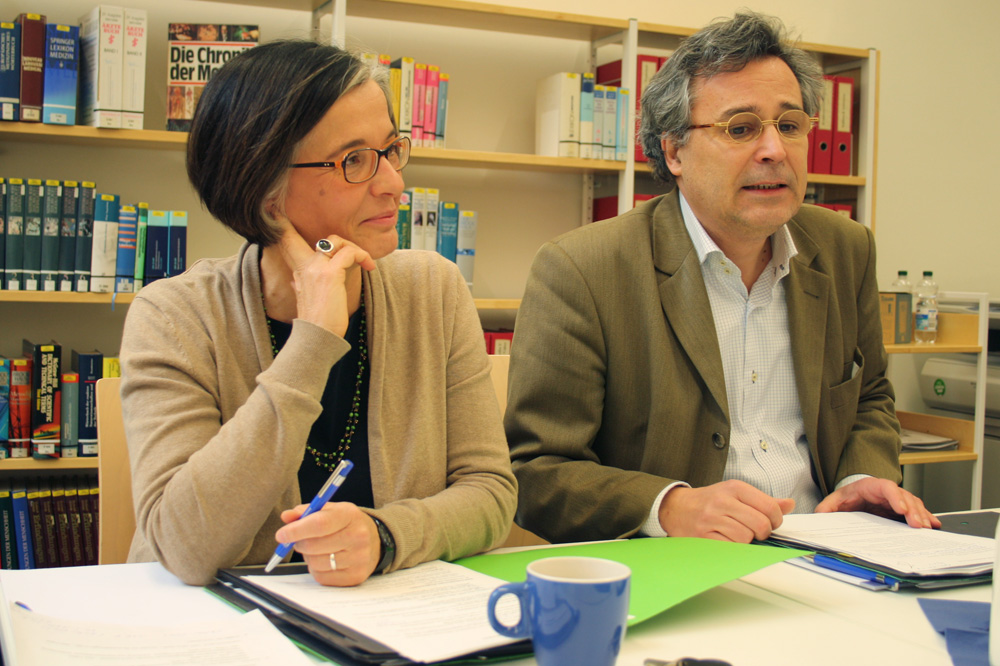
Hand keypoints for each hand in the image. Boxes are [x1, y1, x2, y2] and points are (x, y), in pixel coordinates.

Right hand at [274, 219, 375, 337]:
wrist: (317, 338)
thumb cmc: (317, 322)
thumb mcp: (303, 298)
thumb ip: (300, 283)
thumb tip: (296, 279)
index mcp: (297, 270)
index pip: (285, 239)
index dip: (280, 223)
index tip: (271, 207)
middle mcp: (304, 265)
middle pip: (321, 237)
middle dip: (342, 242)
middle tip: (359, 257)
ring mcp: (316, 268)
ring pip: (337, 241)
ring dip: (355, 250)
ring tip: (365, 265)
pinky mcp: (330, 274)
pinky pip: (349, 253)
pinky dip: (362, 256)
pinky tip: (368, 268)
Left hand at [276, 502, 380, 585]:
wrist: (376, 540)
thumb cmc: (347, 524)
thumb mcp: (330, 511)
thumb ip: (306, 512)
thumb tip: (286, 517)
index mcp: (349, 515)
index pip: (319, 524)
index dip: (296, 530)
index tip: (281, 535)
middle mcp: (357, 536)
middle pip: (314, 546)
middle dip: (299, 544)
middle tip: (300, 540)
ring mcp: (358, 558)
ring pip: (315, 563)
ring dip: (309, 557)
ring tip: (318, 550)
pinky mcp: (355, 576)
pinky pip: (322, 577)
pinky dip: (317, 570)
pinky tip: (326, 561)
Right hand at [658, 480, 794, 542]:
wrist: (676, 507)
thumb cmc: (709, 501)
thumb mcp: (735, 493)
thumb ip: (763, 500)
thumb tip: (789, 504)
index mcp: (734, 488)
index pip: (769, 507)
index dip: (776, 520)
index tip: (770, 523)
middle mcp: (723, 501)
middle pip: (760, 525)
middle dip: (762, 533)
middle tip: (755, 532)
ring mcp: (712, 519)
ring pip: (746, 538)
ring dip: (746, 541)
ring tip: (737, 535)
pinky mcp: (703, 535)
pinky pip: (731, 547)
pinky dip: (734, 548)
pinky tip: (728, 540)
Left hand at [814, 477, 940, 528]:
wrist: (853, 497)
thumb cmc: (846, 499)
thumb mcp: (833, 502)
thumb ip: (826, 508)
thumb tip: (820, 515)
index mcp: (870, 486)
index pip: (886, 487)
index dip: (895, 497)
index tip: (902, 509)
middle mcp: (887, 491)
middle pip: (904, 496)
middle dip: (913, 510)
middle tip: (918, 525)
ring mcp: (897, 499)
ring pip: (913, 504)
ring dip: (921, 515)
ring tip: (926, 528)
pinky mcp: (902, 509)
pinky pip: (917, 511)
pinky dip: (926, 517)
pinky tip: (934, 525)